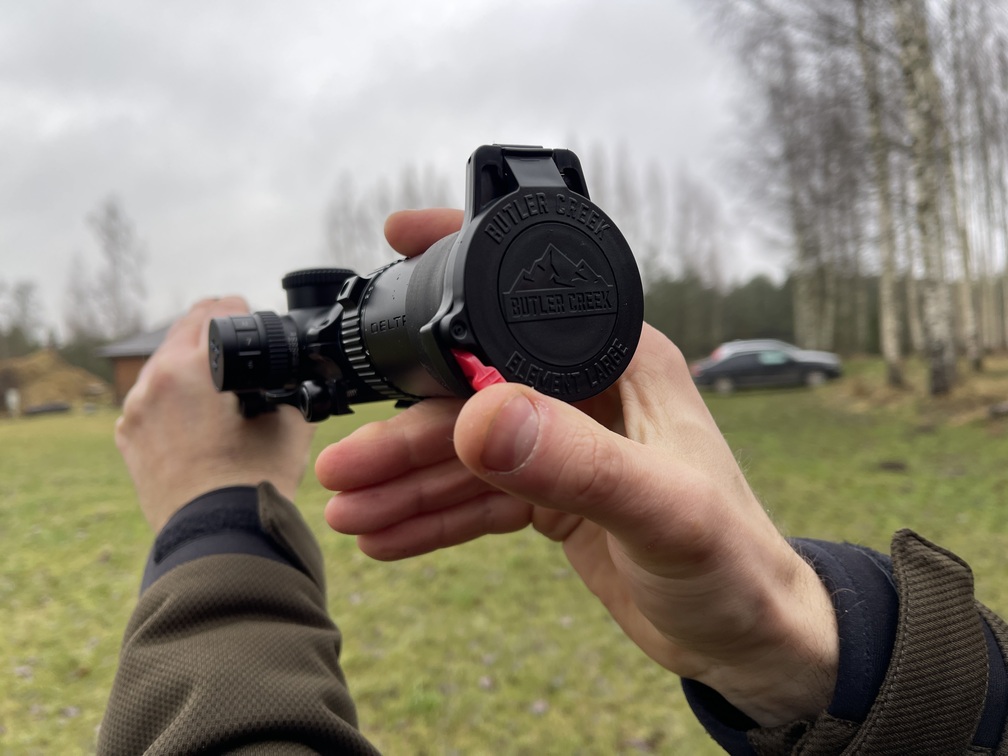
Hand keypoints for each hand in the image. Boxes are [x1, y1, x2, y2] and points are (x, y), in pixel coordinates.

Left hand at [116, 297, 315, 532]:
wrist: (218, 537)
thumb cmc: (254, 481)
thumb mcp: (290, 421)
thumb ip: (291, 384)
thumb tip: (296, 373)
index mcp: (190, 368)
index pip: (216, 310)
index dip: (241, 309)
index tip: (253, 316)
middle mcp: (152, 382)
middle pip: (183, 330)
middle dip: (212, 329)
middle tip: (239, 339)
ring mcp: (134, 411)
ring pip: (163, 364)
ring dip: (189, 362)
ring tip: (219, 380)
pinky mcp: (129, 437)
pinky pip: (150, 399)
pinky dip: (172, 396)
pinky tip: (197, 413)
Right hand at [315, 210, 837, 726]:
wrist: (752, 637)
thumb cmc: (736, 566)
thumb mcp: (660, 512)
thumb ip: (575, 464)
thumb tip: (478, 417)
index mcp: (621, 363)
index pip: (523, 309)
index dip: (456, 278)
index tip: (395, 244)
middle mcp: (589, 392)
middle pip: (473, 395)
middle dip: (403, 433)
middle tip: (341, 470)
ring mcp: (568, 443)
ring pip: (467, 452)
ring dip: (406, 482)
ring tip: (348, 514)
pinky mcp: (556, 494)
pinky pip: (479, 498)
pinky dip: (433, 516)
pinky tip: (388, 536)